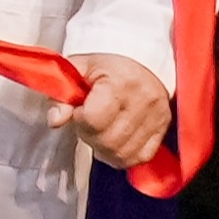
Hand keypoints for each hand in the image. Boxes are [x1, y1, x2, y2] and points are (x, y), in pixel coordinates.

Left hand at [69, 52, 175, 169]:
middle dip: (88, 135)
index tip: (79, 110)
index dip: (79, 118)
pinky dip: (121, 156)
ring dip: (103, 148)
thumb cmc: (107, 66)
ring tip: (99, 131)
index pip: (94, 118)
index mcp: (120, 82)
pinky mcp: (163, 129)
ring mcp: (157, 117)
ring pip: (122, 153)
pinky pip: (139, 157)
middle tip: (86, 122)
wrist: (142, 61)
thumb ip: (61, 94)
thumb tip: (55, 120)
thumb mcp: (79, 69)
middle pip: (107, 140)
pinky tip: (113, 143)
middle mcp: (143, 100)